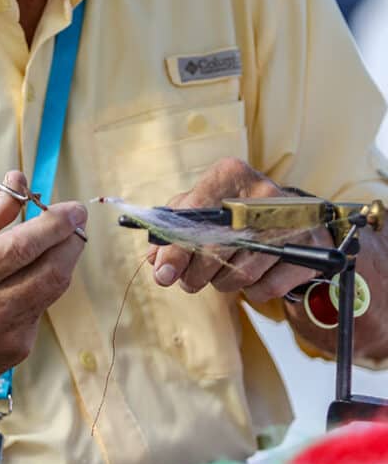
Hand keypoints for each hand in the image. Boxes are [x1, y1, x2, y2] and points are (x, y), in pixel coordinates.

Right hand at [0, 170, 86, 402]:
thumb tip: (18, 183)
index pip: (22, 246)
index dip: (55, 224)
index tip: (72, 208)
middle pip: (51, 271)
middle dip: (71, 240)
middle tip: (75, 219)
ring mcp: (5, 337)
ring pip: (53, 291)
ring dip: (63, 261)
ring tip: (59, 241)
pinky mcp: (15, 353)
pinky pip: (39, 311)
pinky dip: (40, 289)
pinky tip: (25, 280)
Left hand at [149, 157, 332, 302]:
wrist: (293, 215)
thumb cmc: (234, 210)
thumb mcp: (202, 204)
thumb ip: (174, 227)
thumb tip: (156, 261)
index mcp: (231, 174)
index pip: (196, 213)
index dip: (176, 248)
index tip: (163, 273)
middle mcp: (263, 193)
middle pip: (216, 248)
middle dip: (195, 273)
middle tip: (189, 281)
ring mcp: (290, 222)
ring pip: (240, 273)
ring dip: (222, 282)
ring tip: (221, 273)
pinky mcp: (307, 250)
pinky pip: (266, 288)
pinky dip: (252, 290)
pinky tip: (252, 274)